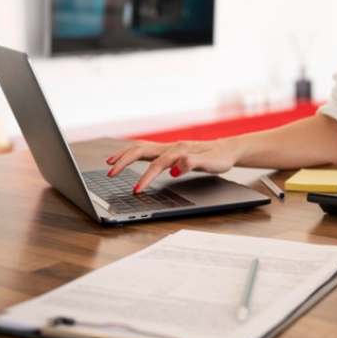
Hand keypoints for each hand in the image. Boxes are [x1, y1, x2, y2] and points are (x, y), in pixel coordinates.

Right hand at [106, 139, 240, 192]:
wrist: (227, 149)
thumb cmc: (220, 157)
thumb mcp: (211, 163)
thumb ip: (193, 164)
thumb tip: (174, 168)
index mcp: (180, 150)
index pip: (157, 164)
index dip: (145, 178)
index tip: (136, 190)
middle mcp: (171, 146)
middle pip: (141, 150)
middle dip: (124, 161)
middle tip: (110, 173)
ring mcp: (169, 147)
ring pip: (140, 147)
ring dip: (124, 155)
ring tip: (109, 164)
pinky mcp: (168, 151)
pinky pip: (145, 150)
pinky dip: (131, 153)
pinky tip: (125, 158)